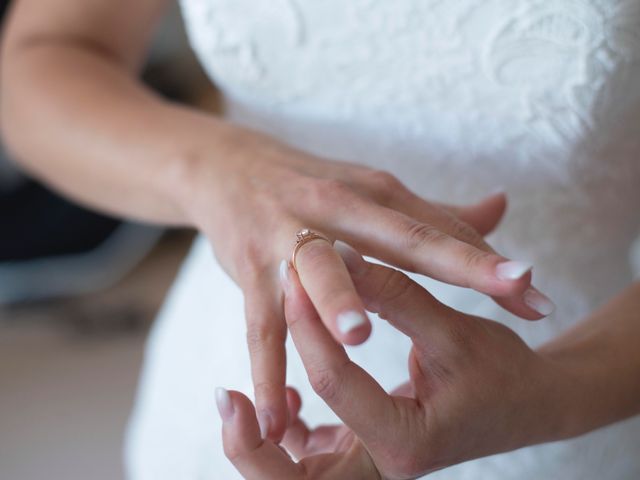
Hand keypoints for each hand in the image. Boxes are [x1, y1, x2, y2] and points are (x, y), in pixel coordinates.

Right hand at [188, 128, 550, 440]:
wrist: (229, 171)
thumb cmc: (314, 189)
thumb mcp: (375, 194)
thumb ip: (437, 215)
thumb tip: (503, 207)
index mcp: (377, 194)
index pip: (440, 231)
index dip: (488, 260)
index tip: (535, 292)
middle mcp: (338, 208)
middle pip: (400, 239)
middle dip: (454, 263)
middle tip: (507, 289)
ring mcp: (290, 238)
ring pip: (318, 271)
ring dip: (335, 301)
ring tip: (361, 336)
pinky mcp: (251, 269)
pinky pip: (261, 324)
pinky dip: (267, 367)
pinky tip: (276, 413)